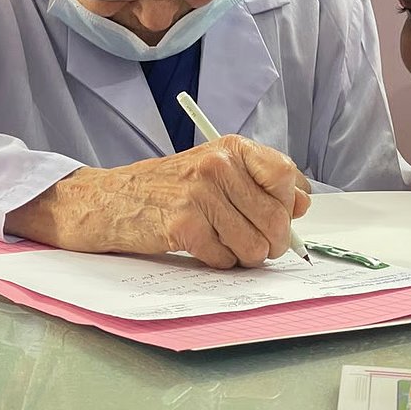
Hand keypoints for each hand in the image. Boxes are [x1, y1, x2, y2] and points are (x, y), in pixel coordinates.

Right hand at [5, 136, 310, 267]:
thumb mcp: (213, 171)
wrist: (107, 200)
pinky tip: (201, 249)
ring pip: (253, 244)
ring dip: (245, 256)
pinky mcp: (183, 224)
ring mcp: (199, 194)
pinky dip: (218, 262)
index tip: (283, 216)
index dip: (289, 204)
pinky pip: (223, 258)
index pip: (285, 176)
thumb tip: (303, 203)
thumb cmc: (164, 188)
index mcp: (230, 148)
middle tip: (257, 248)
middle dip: (272, 243)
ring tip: (225, 247)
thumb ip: (258, 182)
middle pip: (275, 217)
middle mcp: (217, 165)